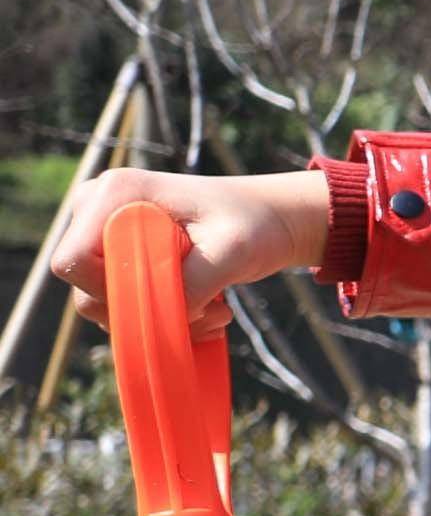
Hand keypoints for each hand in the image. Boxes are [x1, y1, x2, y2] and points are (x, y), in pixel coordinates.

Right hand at [45, 166, 333, 335]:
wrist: (270, 219)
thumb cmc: (254, 222)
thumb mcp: (233, 250)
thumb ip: (194, 282)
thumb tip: (161, 320)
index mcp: (114, 194)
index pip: (75, 262)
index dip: (111, 292)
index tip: (168, 298)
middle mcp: (98, 213)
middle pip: (87, 289)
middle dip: (146, 313)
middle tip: (208, 312)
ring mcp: (105, 238)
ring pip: (107, 305)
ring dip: (162, 321)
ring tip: (217, 311)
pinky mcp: (121, 260)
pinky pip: (125, 306)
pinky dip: (164, 319)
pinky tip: (208, 311)